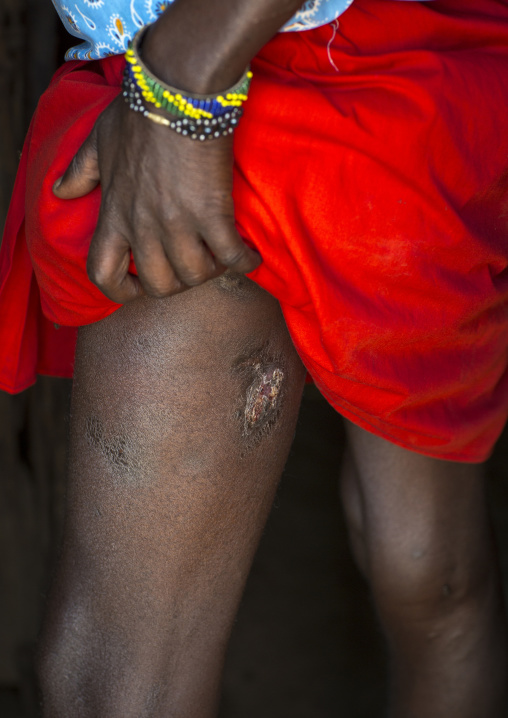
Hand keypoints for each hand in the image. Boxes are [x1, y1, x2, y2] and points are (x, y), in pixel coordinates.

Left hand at [53, 95, 260, 302]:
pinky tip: (253, 258)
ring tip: (221, 257)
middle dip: (177, 284)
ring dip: (211, 272)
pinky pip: (231, 257)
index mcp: (114, 214)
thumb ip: (80, 171)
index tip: (139, 287)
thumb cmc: (137, 113)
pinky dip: (246, 263)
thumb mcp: (98, 141)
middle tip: (191, 265)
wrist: (176, 91)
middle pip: (158, 286)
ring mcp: (177, 223)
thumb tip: (60, 192)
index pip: (104, 274)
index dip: (120, 292)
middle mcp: (142, 227)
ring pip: (194, 276)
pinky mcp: (211, 214)